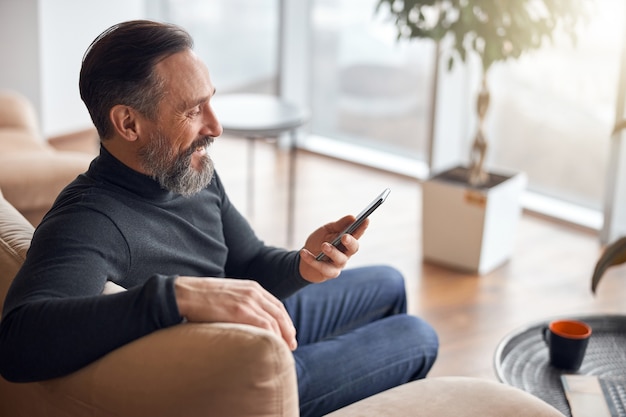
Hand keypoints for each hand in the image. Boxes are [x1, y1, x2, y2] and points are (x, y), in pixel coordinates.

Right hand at [174, 277, 296, 349]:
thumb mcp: (228, 294)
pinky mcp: (241, 311)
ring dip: (282, 337)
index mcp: (252, 287)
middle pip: (279, 313)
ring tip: (284, 351)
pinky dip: (273, 337)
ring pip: (275, 322)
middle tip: (292, 345)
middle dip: (288, 330)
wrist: (184, 294)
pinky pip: (265, 326)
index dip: (285, 321)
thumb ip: (241, 302)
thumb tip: (248, 320)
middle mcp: (254, 292)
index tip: (289, 333)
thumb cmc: (201, 298)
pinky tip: (272, 347)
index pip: (276, 305)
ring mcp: (248, 301)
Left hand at [298, 215, 368, 282]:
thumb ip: (339, 225)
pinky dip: (312, 259)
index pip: (357, 234)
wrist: (304, 257)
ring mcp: (338, 264)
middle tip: (345, 237)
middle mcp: (345, 253)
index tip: (366, 220)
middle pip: (353, 249)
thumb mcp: (326, 230)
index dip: (362, 228)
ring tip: (324, 246)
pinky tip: (304, 252)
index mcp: (346, 241)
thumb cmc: (318, 242)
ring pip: (340, 259)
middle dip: (350, 242)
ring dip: (332, 252)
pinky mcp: (328, 273)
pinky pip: (322, 267)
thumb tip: (352, 217)